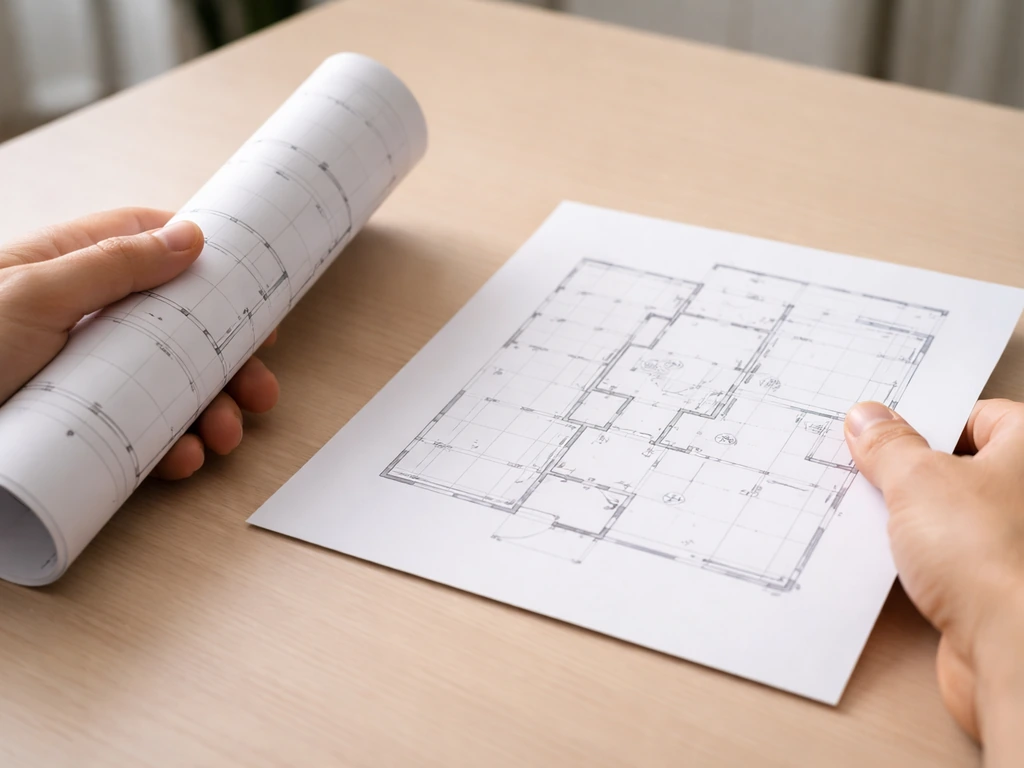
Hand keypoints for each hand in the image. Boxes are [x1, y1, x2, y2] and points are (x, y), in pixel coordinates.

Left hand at [0, 207, 278, 478]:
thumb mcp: (31, 295)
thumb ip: (112, 262)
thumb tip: (188, 234)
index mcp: (64, 271)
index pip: (150, 250)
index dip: (207, 270)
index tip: (251, 296)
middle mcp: (76, 322)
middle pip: (172, 330)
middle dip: (222, 360)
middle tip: (258, 384)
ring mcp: (76, 378)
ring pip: (162, 388)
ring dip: (206, 411)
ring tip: (223, 432)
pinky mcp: (73, 430)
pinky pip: (135, 436)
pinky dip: (168, 449)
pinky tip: (180, 459)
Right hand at [845, 399, 1023, 763]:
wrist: (1009, 649)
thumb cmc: (990, 557)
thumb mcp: (916, 479)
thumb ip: (889, 445)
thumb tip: (870, 420)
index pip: (981, 416)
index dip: (929, 421)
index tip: (885, 430)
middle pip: (965, 465)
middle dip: (913, 470)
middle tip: (874, 468)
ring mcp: (1017, 541)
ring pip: (954, 512)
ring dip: (915, 516)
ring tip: (881, 516)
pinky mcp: (1000, 582)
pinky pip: (951, 553)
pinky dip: (922, 554)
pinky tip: (894, 558)